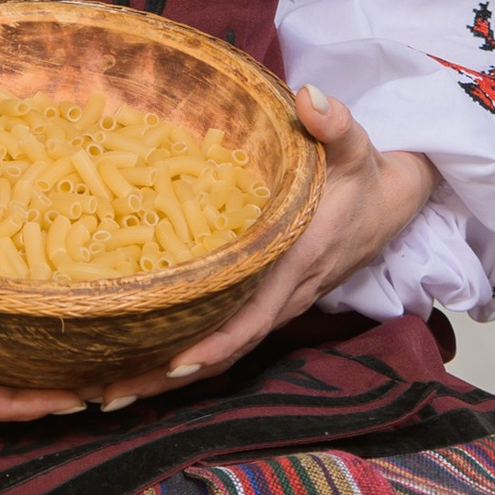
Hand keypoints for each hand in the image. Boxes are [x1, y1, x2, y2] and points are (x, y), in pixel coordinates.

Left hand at [95, 85, 436, 408]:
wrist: (390, 203)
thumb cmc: (361, 174)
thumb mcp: (354, 144)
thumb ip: (334, 122)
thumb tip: (310, 99)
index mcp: (296, 264)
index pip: (254, 317)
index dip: (216, 343)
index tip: (174, 362)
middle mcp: (283, 296)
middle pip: (224, 351)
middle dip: (166, 378)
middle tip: (106, 395)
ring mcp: (273, 306)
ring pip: (219, 353)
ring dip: (164, 378)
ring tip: (104, 394)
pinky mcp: (264, 303)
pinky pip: (222, 340)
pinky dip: (181, 359)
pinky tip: (137, 366)